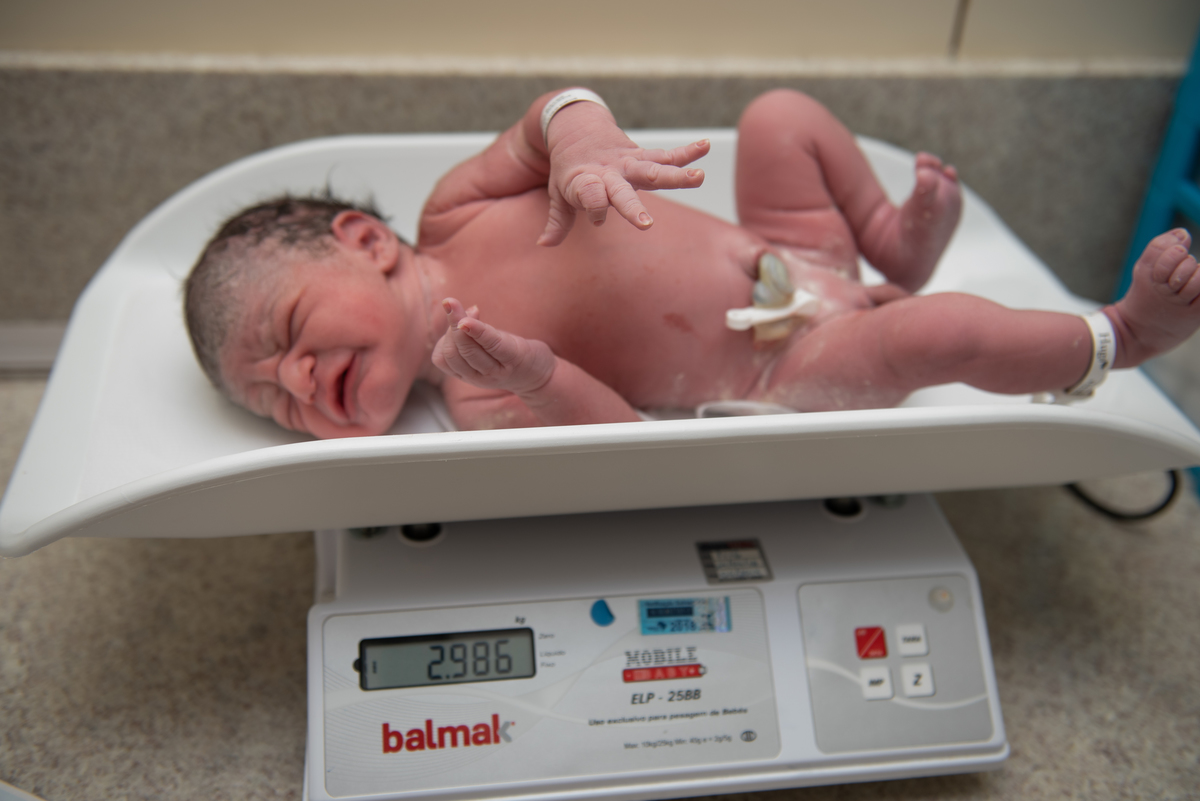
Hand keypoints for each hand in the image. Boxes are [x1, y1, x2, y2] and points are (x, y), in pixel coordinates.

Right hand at [431, 298, 556, 394]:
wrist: (540, 374)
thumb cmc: (508, 356)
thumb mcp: (484, 347)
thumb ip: (468, 332)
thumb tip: (454, 306)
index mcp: (467, 374)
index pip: (442, 358)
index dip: (443, 337)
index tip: (453, 317)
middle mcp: (479, 377)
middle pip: (452, 353)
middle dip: (449, 326)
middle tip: (452, 304)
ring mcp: (497, 370)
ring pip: (467, 350)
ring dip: (458, 324)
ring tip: (466, 308)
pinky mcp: (515, 359)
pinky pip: (492, 344)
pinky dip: (478, 330)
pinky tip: (471, 316)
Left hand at [539, 105, 709, 245]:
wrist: (574, 127)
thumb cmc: (567, 170)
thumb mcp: (558, 194)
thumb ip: (556, 221)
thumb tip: (543, 245)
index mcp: (585, 182)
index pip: (590, 197)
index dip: (595, 209)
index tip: (598, 220)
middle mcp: (609, 173)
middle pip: (623, 191)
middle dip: (633, 207)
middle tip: (647, 224)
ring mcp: (627, 163)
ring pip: (652, 169)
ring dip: (676, 175)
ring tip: (699, 178)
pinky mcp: (640, 155)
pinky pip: (665, 155)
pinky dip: (686, 152)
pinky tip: (706, 145)